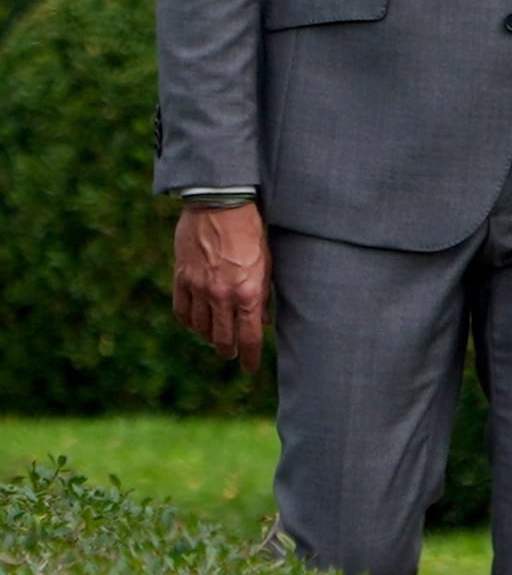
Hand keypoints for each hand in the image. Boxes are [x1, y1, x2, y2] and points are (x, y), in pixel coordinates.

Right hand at [172, 203, 271, 374]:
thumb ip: (263, 296)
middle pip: (221, 337)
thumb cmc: (251, 233)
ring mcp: (198, 288)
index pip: (249, 337)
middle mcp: (221, 295)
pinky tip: (194, 324)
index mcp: (247, 293)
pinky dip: (188, 322)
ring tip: (214, 339)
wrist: (220, 206)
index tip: (250, 369)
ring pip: (199, 327)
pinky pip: (181, 310)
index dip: (249, 358)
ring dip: (207, 337)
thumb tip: (263, 322)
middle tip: (231, 355)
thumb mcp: (267, 265)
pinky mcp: (181, 278)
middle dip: (228, 350)